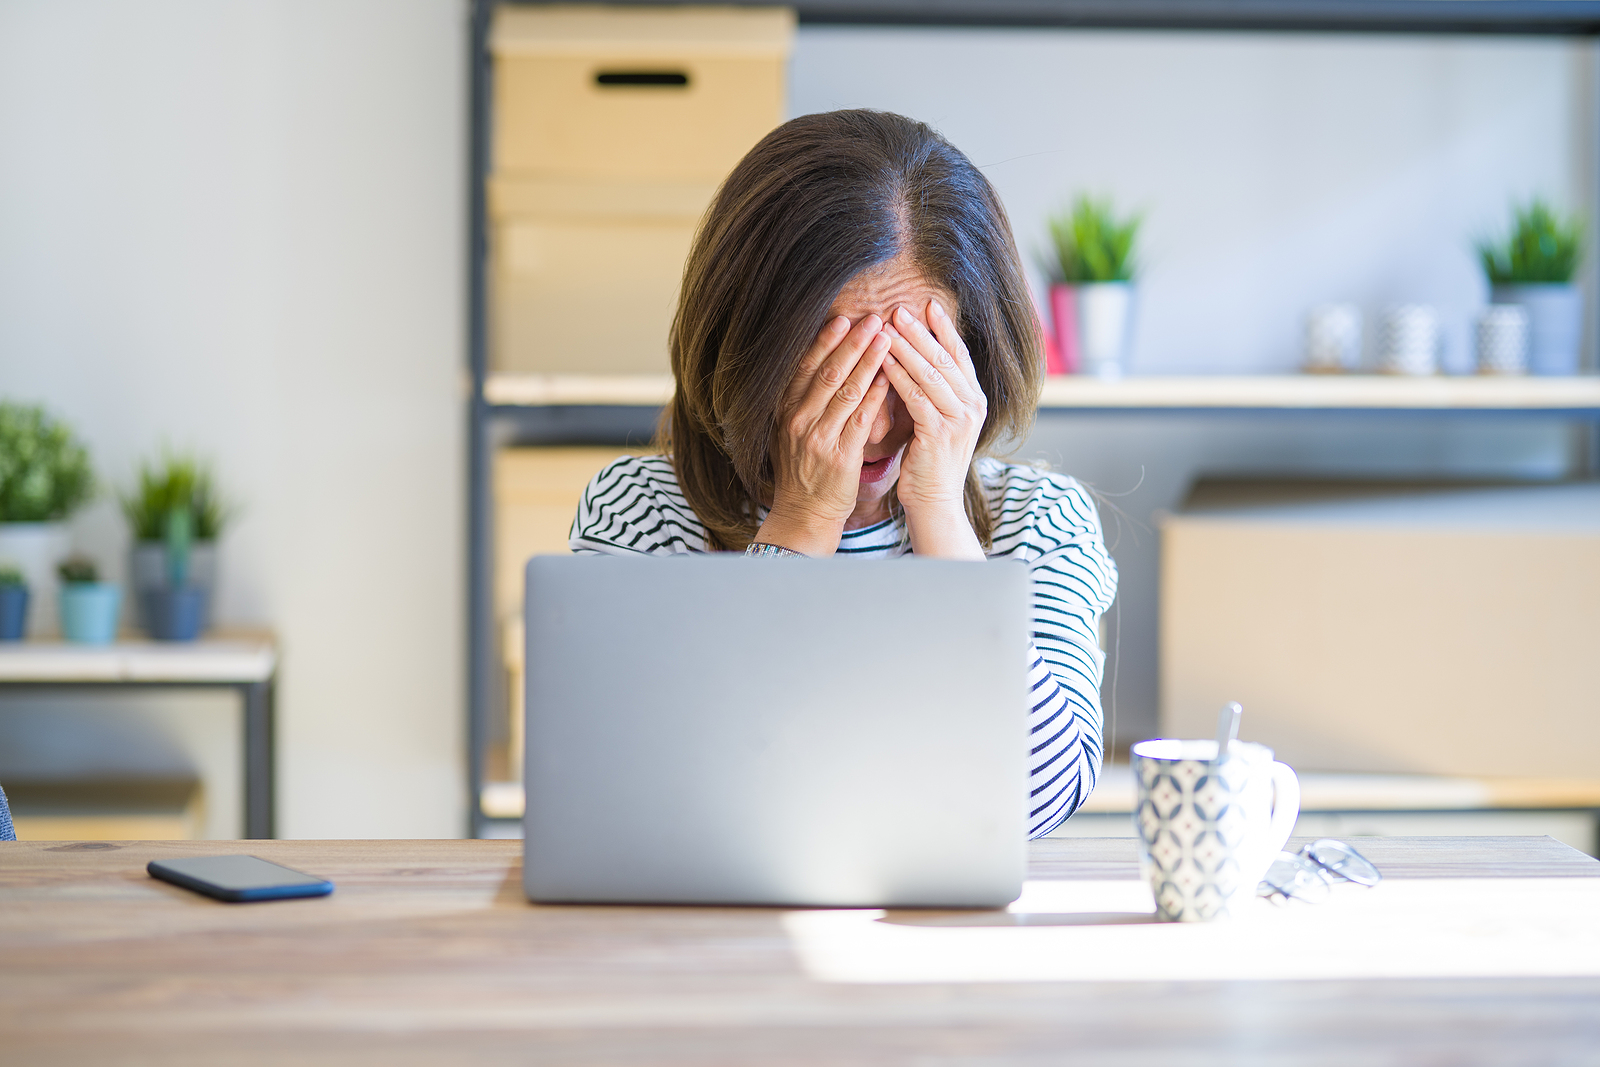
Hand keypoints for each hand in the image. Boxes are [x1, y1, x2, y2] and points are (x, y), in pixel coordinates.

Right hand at [755, 314, 892, 555]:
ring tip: (887, 340)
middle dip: (851, 343)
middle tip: (872, 319)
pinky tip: (890, 378)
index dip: (824, 341)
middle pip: (827, 373)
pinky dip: (875, 396)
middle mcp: (797, 420)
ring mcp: (817, 438)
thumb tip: (821, 361)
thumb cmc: (803, 469)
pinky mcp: (839, 457)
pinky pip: (860, 419)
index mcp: (784, 410)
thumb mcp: (791, 431)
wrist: (803, 513)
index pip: (805, 367)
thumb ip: (803, 399)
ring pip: (845, 391)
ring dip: (868, 362)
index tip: (843, 319)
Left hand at [881, 300, 987, 560]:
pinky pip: (916, 397)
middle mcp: (973, 406)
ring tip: (886, 326)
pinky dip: (898, 376)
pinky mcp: (940, 433)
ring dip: (906, 348)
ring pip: (931, 374)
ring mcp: (959, 420)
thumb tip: (915, 357)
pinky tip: (882, 361)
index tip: (926, 305)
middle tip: (899, 307)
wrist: (935, 504)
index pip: (959, 356)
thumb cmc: (928, 463)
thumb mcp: (936, 421)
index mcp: (974, 400)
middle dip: (921, 331)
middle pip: (945, 358)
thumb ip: (932, 392)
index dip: (943, 329)